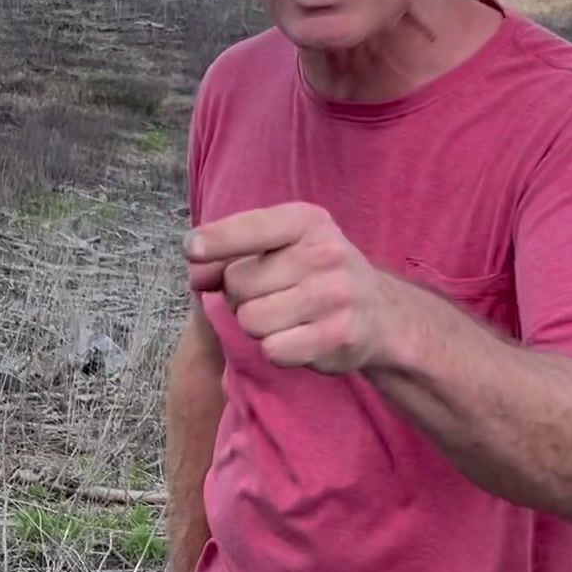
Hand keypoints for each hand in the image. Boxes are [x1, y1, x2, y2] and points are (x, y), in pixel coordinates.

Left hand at [185, 202, 386, 372]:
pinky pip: (273, 350)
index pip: (252, 229)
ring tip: (284, 317)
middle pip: (238, 283)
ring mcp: (335, 294)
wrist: (380, 312)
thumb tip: (195, 276)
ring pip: (251, 320)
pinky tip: (298, 338)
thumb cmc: (314, 274)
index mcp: (307, 221)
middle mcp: (324, 253)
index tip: (191, 249)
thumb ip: (231, 254)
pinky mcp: (338, 335)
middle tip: (269, 295)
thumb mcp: (280, 247)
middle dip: (240, 295)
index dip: (216, 241)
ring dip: (257, 325)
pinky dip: (277, 350)